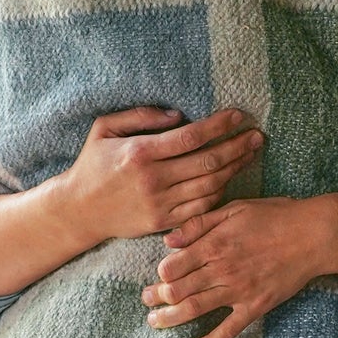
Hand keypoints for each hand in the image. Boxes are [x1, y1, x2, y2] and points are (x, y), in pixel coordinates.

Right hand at [57, 107, 263, 247]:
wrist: (80, 210)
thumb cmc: (92, 164)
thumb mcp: (105, 129)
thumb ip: (139, 116)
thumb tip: (178, 115)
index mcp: (141, 152)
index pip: (191, 136)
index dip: (219, 125)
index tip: (238, 115)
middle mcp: (154, 179)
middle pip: (208, 161)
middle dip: (238, 146)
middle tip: (257, 135)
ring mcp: (160, 204)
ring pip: (210, 186)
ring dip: (235, 169)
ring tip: (251, 154)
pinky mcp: (164, 222)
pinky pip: (201, 208)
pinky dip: (219, 193)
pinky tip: (230, 178)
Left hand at [142, 197, 337, 337]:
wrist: (314, 235)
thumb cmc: (275, 216)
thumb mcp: (234, 209)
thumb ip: (199, 224)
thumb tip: (168, 240)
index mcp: (214, 244)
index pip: (172, 266)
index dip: (159, 273)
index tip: (159, 275)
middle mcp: (221, 270)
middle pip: (176, 290)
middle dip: (155, 297)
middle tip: (145, 300)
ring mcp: (237, 291)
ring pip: (193, 310)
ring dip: (168, 319)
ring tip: (154, 322)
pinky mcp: (254, 307)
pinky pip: (227, 331)